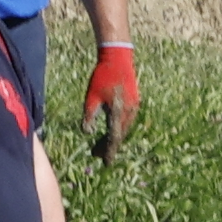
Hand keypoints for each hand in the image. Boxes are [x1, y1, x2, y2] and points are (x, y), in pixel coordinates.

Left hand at [84, 40, 139, 166]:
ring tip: (100, 146)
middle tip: (95, 155)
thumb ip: (89, 117)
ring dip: (113, 139)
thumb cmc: (102, 77)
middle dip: (108, 147)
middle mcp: (129, 112)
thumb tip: (87, 134)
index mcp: (119, 112)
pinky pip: (126, 121)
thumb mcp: (90, 98)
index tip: (104, 163)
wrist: (118, 58)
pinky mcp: (135, 103)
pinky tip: (109, 131)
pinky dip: (117, 129)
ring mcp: (134, 107)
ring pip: (123, 129)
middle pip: (119, 136)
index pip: (114, 138)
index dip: (109, 151)